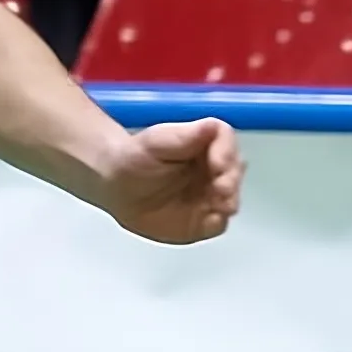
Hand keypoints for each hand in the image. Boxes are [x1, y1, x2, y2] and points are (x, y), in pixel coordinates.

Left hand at [100, 116, 242, 243]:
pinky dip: (217, 223)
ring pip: (230, 198)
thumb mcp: (155, 142)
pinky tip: (211, 221)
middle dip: (231, 180)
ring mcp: (210, 195)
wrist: (117, 188)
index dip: (227, 152)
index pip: (226, 143)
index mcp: (205, 143)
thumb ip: (184, 136)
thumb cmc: (135, 159)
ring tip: (220, 206)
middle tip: (221, 190)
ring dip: (229, 202)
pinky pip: (217, 223)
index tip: (219, 164)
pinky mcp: (203, 219)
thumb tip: (211, 127)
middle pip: (234, 172)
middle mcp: (214, 168)